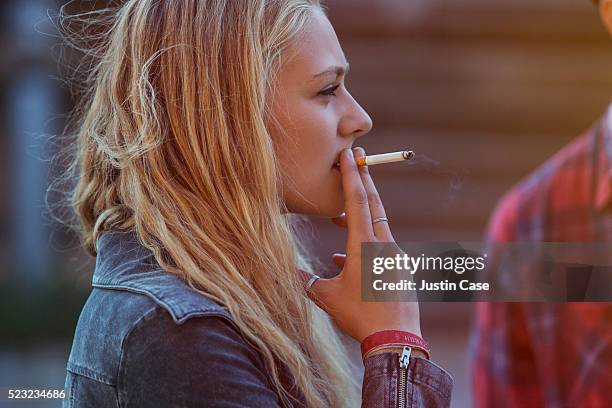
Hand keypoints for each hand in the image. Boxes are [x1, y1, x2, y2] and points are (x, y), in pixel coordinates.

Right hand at [299, 147, 421, 342]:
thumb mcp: (327, 297)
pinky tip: (344, 259)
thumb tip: (290, 273)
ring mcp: (396, 257)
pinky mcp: (401, 269)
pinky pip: (381, 248)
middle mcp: (384, 245)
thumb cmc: (360, 317)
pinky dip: (364, 244)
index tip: (352, 154)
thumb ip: (308, 281)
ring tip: (337, 218)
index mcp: (364, 246)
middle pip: (374, 204)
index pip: (357, 201)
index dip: (353, 175)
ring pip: (377, 226)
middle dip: (364, 180)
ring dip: (358, 216)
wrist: (396, 340)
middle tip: (358, 159)